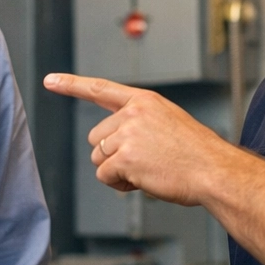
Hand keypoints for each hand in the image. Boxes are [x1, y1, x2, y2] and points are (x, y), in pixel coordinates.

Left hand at [43, 73, 237, 205]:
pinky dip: (119, 184)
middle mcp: (133, 113)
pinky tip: (142, 181)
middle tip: (144, 161)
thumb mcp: (169, 122)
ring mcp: (128, 134)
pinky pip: (105, 175)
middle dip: (112, 154)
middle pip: (96, 138)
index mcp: (144, 101)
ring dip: (117, 170)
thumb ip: (140, 124)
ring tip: (148, 170)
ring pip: (99, 158)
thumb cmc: (198, 154)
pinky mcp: (125, 157)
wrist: (214, 171)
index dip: (71, 85)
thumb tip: (112, 143)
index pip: (100, 89)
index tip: (49, 80)